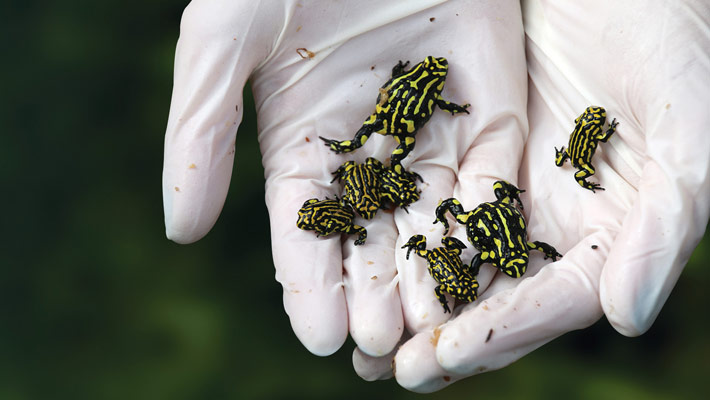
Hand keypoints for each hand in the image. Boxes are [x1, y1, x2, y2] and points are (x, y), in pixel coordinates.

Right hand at [162, 0, 527, 356]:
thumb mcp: (221, 41)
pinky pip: (489, 175)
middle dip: (374, 294)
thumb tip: (180, 232)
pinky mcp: (486, 109)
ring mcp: (429, 132)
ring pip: (434, 219)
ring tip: (432, 324)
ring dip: (433, 273)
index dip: (308, 284)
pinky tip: (484, 264)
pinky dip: (486, 219)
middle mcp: (367, 151)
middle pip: (372, 240)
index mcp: (303, 145)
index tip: (317, 335)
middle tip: (380, 346)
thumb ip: (200, 134)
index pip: (304, 231)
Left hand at [354, 0, 709, 390]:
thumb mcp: (685, 127)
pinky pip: (432, 200)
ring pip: (457, 258)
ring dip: (411, 300)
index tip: (439, 360)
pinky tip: (358, 256)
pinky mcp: (474, 152)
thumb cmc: (672, 39)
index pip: (551, 301)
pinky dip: (398, 233)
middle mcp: (555, 221)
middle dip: (441, 335)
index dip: (497, 334)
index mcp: (609, 231)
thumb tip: (625, 317)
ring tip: (357, 338)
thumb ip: (665, 223)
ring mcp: (510, 188)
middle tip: (385, 368)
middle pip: (496, 295)